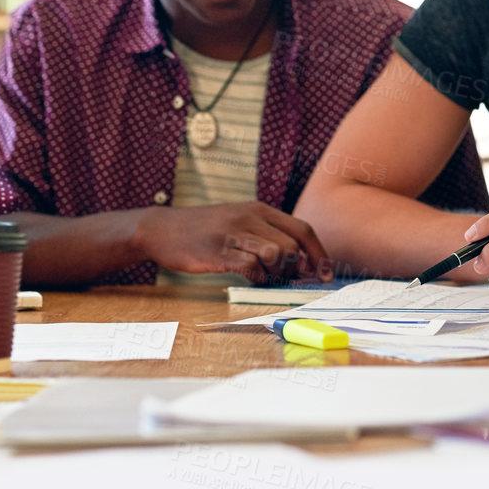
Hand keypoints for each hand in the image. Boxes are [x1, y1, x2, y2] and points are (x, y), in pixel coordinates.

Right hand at [134, 202, 329, 284]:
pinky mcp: (217, 252)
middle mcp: (249, 217)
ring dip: (277, 274)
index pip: (302, 229)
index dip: (319, 253)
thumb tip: (299, 262)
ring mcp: (233, 234)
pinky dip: (257, 278)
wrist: (162, 229)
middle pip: (292, 245)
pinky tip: (249, 278)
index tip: (326, 274)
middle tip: (288, 280)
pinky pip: (251, 267)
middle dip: (297, 269)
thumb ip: (265, 234)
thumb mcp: (238, 221)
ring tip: (265, 278)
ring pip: (275, 254)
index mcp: (258, 208)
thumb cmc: (204, 230)